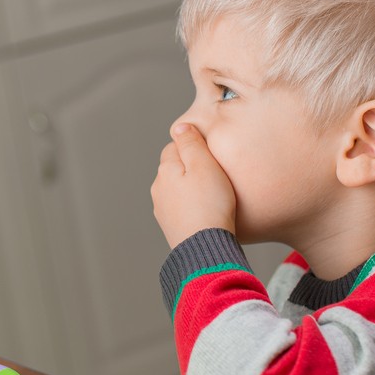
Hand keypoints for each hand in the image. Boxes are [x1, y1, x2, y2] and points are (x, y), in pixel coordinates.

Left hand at [151, 123, 235, 247]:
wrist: (206, 248)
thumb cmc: (210, 205)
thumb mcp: (204, 165)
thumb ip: (191, 143)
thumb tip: (179, 126)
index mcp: (165, 169)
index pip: (175, 147)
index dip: (195, 149)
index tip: (211, 158)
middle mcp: (158, 188)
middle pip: (176, 169)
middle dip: (193, 169)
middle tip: (216, 177)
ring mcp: (162, 209)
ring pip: (178, 190)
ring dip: (192, 190)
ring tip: (214, 198)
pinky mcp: (171, 227)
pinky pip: (182, 209)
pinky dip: (192, 208)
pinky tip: (207, 214)